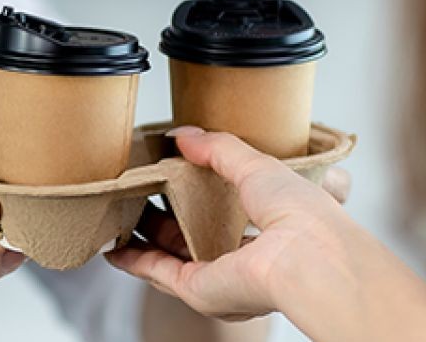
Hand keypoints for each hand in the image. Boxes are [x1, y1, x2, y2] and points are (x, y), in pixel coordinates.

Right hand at [107, 127, 425, 340]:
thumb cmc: (304, 215)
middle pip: (193, 240)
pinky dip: (135, 261)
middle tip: (140, 194)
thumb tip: (185, 136)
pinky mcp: (199, 289)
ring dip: (145, 240)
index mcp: (268, 231)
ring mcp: (220, 277)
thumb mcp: (257, 164)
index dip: (198, 197)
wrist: (308, 256)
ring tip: (122, 216)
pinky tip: (117, 249)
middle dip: (165, 220)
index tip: (173, 177)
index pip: (226, 216)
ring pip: (171, 258)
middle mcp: (243, 261)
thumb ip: (219, 150)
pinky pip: (159, 274)